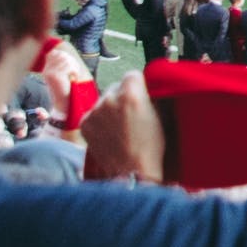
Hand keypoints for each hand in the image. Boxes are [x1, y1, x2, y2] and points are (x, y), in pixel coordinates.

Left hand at [90, 59, 168, 189]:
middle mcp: (110, 99)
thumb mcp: (161, 116)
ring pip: (103, 101)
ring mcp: (95, 111)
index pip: (132, 74)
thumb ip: (151, 96)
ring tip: (120, 127)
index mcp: (131, 93)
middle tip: (131, 114)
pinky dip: (100, 121)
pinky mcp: (85, 123)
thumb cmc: (150, 148)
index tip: (141, 93)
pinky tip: (110, 134)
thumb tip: (147, 87)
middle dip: (122, 96)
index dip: (138, 85)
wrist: (132, 172)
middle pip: (116, 87)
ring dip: (110, 109)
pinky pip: (93, 115)